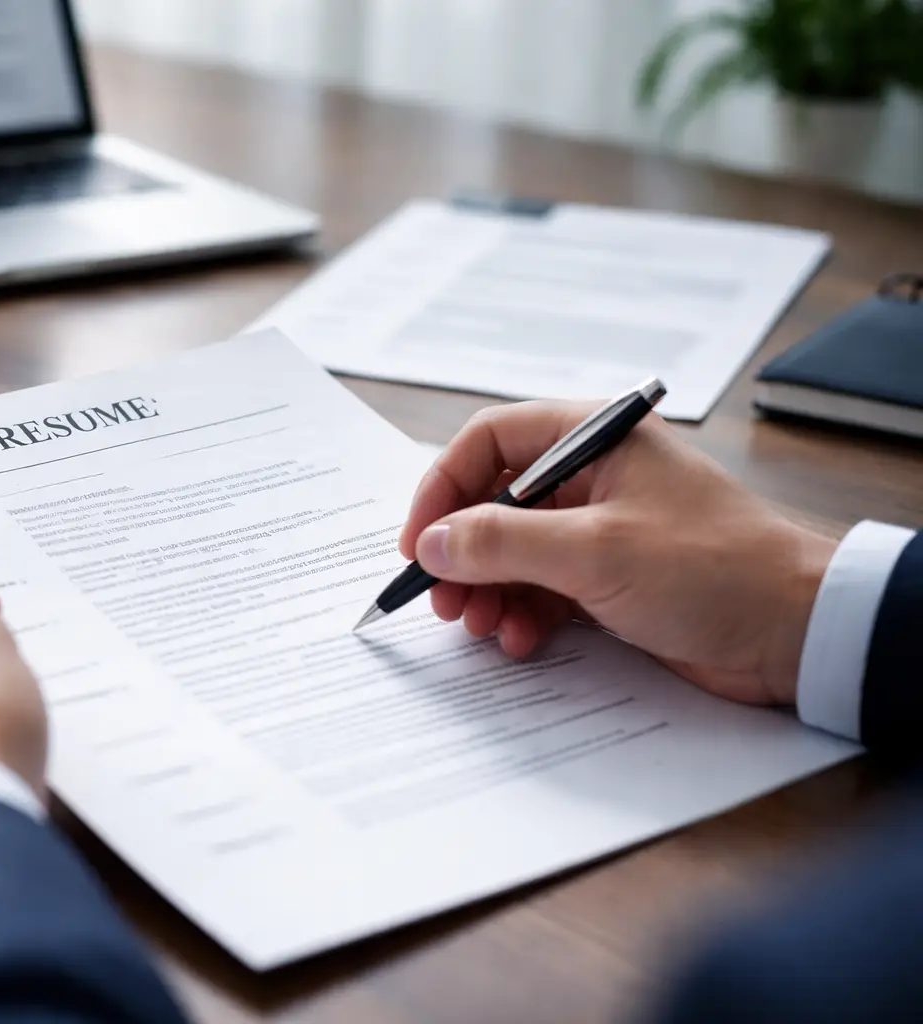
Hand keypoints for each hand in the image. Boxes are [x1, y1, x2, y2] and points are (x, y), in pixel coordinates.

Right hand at [400, 401, 836, 707]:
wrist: (798, 632)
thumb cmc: (714, 569)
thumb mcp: (593, 551)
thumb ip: (501, 542)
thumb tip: (433, 542)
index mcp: (593, 439)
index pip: (488, 442)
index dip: (442, 489)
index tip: (419, 542)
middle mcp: (593, 475)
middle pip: (494, 501)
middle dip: (463, 552)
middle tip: (442, 599)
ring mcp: (602, 528)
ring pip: (514, 550)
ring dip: (488, 589)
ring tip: (479, 626)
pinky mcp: (612, 578)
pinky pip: (543, 588)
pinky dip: (522, 612)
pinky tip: (519, 639)